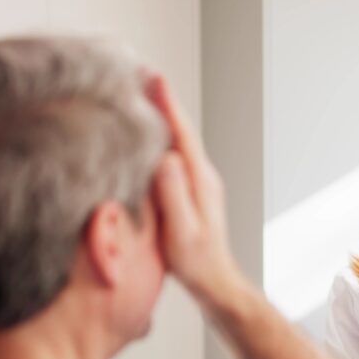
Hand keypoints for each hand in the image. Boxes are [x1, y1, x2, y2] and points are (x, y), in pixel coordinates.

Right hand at [144, 75, 241, 304]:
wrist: (216, 283)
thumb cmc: (197, 264)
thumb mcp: (181, 233)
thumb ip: (174, 196)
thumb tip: (167, 159)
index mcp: (200, 181)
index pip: (182, 134)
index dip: (167, 104)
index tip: (154, 77)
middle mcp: (203, 176)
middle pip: (181, 130)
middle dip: (163, 102)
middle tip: (142, 74)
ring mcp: (199, 183)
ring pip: (179, 142)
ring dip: (163, 117)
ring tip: (142, 96)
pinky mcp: (191, 192)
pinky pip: (175, 156)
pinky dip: (162, 139)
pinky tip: (148, 139)